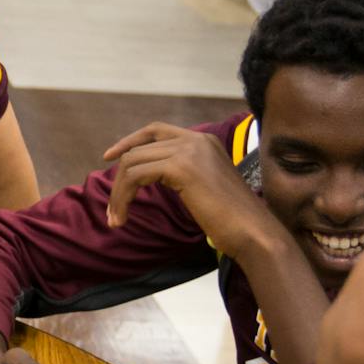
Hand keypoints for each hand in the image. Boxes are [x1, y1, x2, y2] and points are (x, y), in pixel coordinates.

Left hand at [101, 123, 284, 259]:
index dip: (129, 141)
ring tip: (116, 219)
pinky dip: (123, 197)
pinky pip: (135, 176)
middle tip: (112, 211)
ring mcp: (190, 151)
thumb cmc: (231, 220)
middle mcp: (196, 140)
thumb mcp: (204, 187)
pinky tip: (123, 217)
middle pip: (139, 149)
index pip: (156, 130)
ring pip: (132, 162)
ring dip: (118, 193)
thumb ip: (181, 173)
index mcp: (204, 141)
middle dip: (119, 180)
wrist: (254, 232)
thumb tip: (147, 175)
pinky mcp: (182, 167)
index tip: (109, 158)